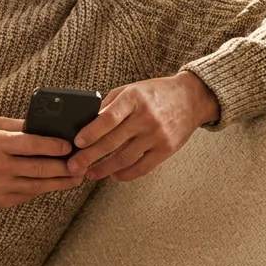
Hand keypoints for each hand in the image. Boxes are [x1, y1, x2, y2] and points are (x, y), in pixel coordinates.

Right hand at [0, 117, 85, 209]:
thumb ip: (17, 125)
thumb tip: (46, 127)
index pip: (31, 144)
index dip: (54, 146)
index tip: (69, 146)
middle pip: (40, 168)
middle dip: (65, 167)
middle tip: (81, 164)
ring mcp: (0, 187)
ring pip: (39, 186)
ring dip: (61, 182)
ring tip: (77, 177)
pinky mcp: (2, 201)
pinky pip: (29, 195)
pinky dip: (44, 188)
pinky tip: (55, 183)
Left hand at [66, 71, 219, 182]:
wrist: (192, 98)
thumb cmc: (155, 93)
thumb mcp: (131, 90)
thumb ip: (109, 105)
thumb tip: (86, 123)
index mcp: (134, 99)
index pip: (108, 118)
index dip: (91, 132)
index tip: (77, 142)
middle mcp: (146, 118)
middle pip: (112, 142)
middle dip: (89, 156)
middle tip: (73, 166)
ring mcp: (158, 135)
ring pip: (125, 158)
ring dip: (104, 169)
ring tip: (90, 173)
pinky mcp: (167, 149)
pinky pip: (142, 167)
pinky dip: (125, 174)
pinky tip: (113, 175)